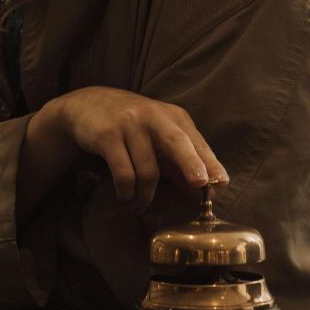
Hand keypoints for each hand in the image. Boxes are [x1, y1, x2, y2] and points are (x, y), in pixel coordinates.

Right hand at [32, 86, 228, 209]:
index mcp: (173, 116)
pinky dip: (127, 192)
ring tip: (141, 206)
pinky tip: (127, 197)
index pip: (195, 142)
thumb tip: (200, 191)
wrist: (88, 104)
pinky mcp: (108, 136)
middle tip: (200, 185)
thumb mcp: (158, 137)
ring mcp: (130, 125)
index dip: (210, 163)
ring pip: (148, 170)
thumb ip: (178, 163)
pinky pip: (124, 173)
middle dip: (191, 165)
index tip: (221, 182)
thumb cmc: (132, 125)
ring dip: (146, 196)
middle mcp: (154, 117)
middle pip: (177, 143)